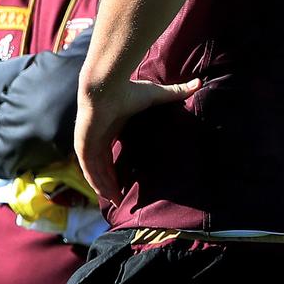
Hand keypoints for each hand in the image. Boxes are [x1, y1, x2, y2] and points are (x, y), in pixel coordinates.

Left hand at [74, 76, 199, 206]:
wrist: (108, 87)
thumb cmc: (129, 90)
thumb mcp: (156, 95)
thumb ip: (175, 93)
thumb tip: (199, 82)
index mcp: (111, 127)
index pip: (111, 152)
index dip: (117, 166)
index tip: (126, 178)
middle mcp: (98, 137)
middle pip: (103, 166)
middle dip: (111, 182)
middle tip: (122, 197)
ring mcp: (89, 143)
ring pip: (96, 172)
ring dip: (105, 186)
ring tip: (117, 201)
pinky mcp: (83, 147)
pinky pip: (90, 171)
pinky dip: (97, 183)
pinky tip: (107, 195)